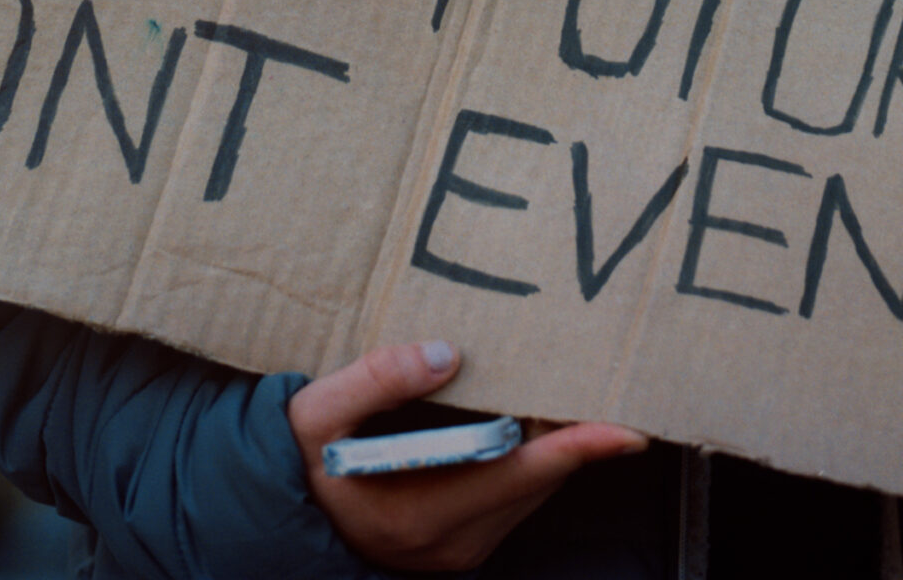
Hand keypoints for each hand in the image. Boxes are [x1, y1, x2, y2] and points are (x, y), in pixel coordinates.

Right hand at [287, 339, 645, 572]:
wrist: (275, 521)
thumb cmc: (300, 462)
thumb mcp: (316, 413)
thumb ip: (377, 377)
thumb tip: (447, 352)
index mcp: (421, 512)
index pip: (520, 474)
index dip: (579, 449)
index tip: (627, 428)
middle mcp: (450, 542)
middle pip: (537, 481)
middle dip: (572, 432)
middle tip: (597, 373)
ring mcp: (457, 551)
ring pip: (529, 492)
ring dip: (552, 446)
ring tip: (565, 386)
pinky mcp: (459, 547)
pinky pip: (513, 500)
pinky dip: (529, 462)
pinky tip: (527, 419)